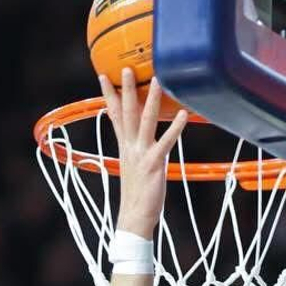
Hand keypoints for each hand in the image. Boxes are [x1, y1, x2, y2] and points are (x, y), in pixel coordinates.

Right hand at [103, 68, 189, 239]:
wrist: (134, 218)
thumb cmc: (137, 195)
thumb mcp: (133, 166)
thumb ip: (137, 149)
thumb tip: (142, 139)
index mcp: (124, 147)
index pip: (114, 115)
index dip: (108, 95)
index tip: (103, 76)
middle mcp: (130, 147)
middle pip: (126, 112)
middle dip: (125, 89)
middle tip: (126, 67)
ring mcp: (141, 154)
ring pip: (145, 121)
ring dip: (150, 100)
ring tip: (157, 79)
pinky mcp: (154, 164)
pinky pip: (165, 142)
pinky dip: (174, 128)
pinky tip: (183, 114)